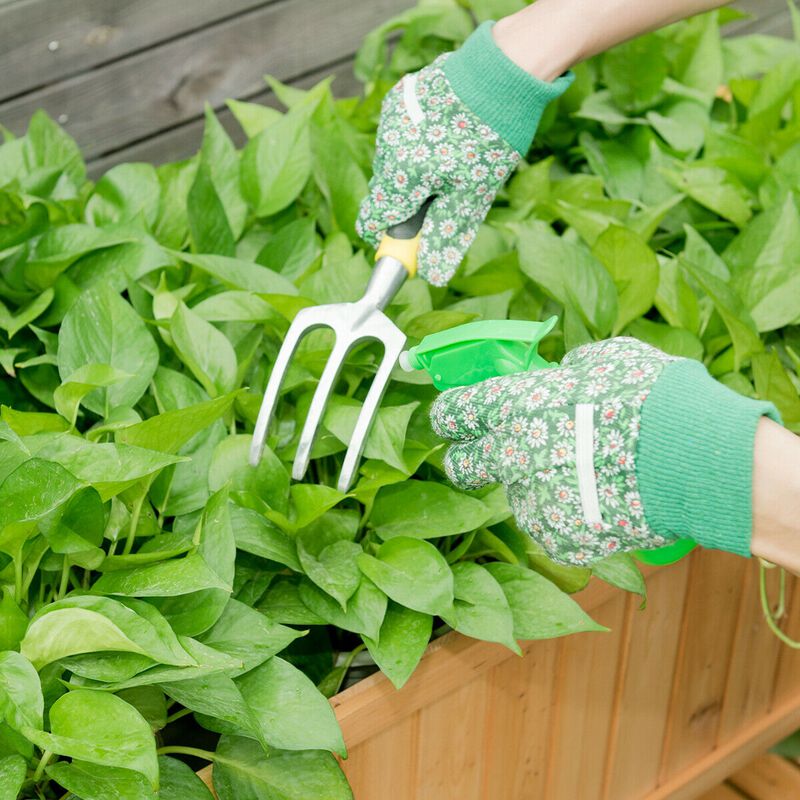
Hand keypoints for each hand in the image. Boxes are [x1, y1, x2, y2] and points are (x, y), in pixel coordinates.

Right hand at [356, 22, 572, 285]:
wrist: (503, 70)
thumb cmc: (490, 137)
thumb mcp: (473, 196)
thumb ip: (446, 236)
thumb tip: (432, 276)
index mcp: (402, 174)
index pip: (374, 220)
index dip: (388, 238)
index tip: (407, 243)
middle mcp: (387, 147)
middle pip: (386, 192)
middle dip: (409, 202)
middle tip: (445, 194)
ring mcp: (390, 121)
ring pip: (393, 164)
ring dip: (414, 172)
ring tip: (451, 159)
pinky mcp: (399, 100)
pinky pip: (399, 137)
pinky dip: (416, 145)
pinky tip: (443, 136)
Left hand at [430, 338, 779, 565]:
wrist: (693, 457)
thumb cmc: (650, 395)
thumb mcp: (603, 360)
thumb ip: (566, 373)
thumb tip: (561, 378)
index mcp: (510, 405)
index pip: (452, 413)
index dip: (453, 416)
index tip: (459, 419)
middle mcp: (508, 456)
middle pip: (460, 466)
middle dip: (470, 460)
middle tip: (495, 455)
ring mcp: (532, 503)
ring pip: (519, 497)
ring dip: (539, 487)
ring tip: (589, 477)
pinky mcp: (560, 540)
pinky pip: (555, 525)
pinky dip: (572, 516)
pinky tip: (605, 500)